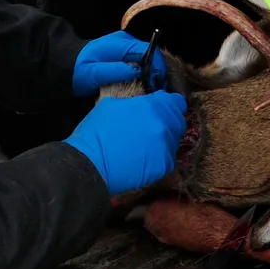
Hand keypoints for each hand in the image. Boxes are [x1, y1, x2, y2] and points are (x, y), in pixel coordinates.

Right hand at [65, 91, 188, 195]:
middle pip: (178, 122)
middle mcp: (164, 124)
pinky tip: (143, 160)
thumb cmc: (96, 132)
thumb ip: (136, 102)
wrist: (91, 165)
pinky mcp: (165, 165)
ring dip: (163, 141)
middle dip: (168, 123)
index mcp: (153, 106)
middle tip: (150, 129)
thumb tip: (146, 102)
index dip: (169, 105)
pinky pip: (168, 159)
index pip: (177, 102)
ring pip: (174, 141)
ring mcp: (167, 146)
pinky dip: (159, 158)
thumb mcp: (112, 105)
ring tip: (144, 146)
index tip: (161, 109)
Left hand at [73, 31, 166, 95]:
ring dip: (151, 75)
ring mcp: (128, 47)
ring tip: (149, 91)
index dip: (157, 68)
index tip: (157, 85)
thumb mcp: (93, 72)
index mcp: (121, 43)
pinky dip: (144, 75)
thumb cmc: (79, 71)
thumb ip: (115, 70)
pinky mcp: (127, 56)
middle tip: (155, 92)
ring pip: (149, 61)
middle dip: (156, 73)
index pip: (149, 51)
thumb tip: (138, 71)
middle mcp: (127, 42)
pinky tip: (142, 86)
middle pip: (152, 56)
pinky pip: (142, 64)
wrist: (67, 66)